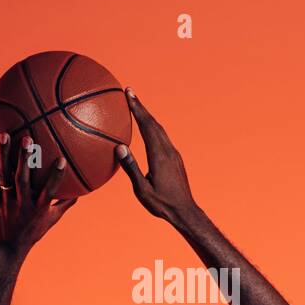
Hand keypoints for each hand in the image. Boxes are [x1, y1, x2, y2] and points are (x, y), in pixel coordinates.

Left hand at [0, 133, 75, 253]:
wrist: (8, 246)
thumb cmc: (33, 231)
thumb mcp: (52, 220)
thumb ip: (65, 203)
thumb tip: (82, 189)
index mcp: (38, 208)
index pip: (49, 191)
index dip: (56, 177)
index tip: (62, 160)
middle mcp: (22, 202)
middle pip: (22, 179)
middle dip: (24, 159)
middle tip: (27, 139)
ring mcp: (7, 198)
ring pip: (5, 174)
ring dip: (5, 154)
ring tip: (5, 134)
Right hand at [115, 90, 198, 221]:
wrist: (185, 211)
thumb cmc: (162, 204)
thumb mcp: (142, 189)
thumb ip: (131, 168)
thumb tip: (119, 147)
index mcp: (159, 155)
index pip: (146, 126)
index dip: (137, 108)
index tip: (128, 94)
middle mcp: (168, 150)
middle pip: (153, 123)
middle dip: (141, 107)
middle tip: (129, 92)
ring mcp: (173, 154)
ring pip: (160, 129)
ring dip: (147, 116)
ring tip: (136, 107)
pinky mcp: (175, 159)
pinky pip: (163, 137)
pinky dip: (153, 127)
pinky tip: (148, 129)